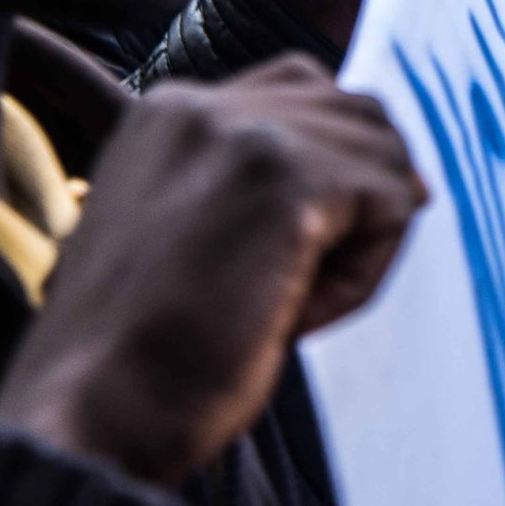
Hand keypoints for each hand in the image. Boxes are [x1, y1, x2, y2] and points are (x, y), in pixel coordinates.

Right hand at [0, 54, 427, 485]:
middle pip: (359, 114)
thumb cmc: (146, 354)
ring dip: (364, 241)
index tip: (304, 250)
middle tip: (297, 287)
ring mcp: (245, 131)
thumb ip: (267, 186)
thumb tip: (413, 183)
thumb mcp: (194, 237)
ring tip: (289, 302)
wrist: (91, 413)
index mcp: (169, 111)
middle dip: (360, 201)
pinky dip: (366, 272)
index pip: (305, 91)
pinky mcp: (285, 176)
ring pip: (384, 155)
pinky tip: (297, 315)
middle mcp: (203, 100)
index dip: (334, 174)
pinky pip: (391, 201)